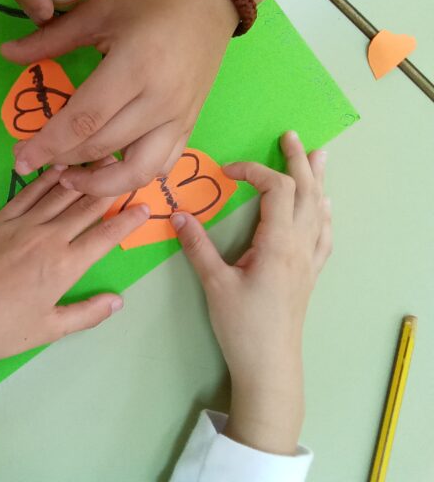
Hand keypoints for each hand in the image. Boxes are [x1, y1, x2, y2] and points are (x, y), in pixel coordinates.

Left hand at [0, 161, 148, 374]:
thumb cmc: (0, 330)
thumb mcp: (48, 330)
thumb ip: (86, 313)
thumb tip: (118, 300)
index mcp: (64, 267)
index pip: (105, 237)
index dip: (128, 221)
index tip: (145, 207)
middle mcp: (48, 238)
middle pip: (87, 206)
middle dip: (111, 187)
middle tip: (129, 169)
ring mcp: (22, 225)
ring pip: (61, 193)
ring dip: (83, 176)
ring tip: (102, 159)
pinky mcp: (0, 219)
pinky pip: (29, 192)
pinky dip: (47, 179)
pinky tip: (60, 168)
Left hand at [3, 0, 237, 196]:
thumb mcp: (98, 10)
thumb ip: (51, 39)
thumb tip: (7, 54)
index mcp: (133, 67)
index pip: (83, 120)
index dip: (48, 144)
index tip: (20, 159)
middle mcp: (159, 100)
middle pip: (103, 147)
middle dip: (62, 161)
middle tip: (32, 162)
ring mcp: (179, 117)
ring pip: (137, 172)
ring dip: (99, 184)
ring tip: (70, 178)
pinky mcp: (190, 125)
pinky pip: (161, 166)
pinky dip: (132, 177)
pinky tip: (107, 170)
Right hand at [170, 131, 330, 453]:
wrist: (270, 366)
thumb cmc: (242, 326)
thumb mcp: (215, 284)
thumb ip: (197, 246)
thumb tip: (177, 214)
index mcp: (278, 244)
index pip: (275, 190)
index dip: (254, 171)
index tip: (228, 170)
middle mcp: (300, 246)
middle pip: (307, 192)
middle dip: (298, 161)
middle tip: (291, 136)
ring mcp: (309, 261)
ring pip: (319, 211)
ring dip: (317, 181)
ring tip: (318, 156)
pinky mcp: (309, 274)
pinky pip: (324, 235)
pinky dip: (323, 213)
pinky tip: (324, 207)